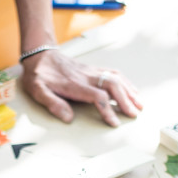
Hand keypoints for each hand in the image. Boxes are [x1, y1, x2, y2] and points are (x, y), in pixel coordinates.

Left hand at [21, 49, 142, 126]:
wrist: (40, 55)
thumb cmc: (38, 75)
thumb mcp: (38, 91)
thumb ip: (53, 103)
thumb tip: (68, 118)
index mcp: (74, 84)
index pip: (97, 96)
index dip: (108, 110)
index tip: (115, 122)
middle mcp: (86, 76)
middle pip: (112, 85)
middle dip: (126, 100)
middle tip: (134, 114)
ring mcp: (91, 71)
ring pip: (116, 78)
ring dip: (129, 90)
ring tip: (139, 103)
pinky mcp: (93, 69)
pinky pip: (113, 73)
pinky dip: (125, 81)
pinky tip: (131, 89)